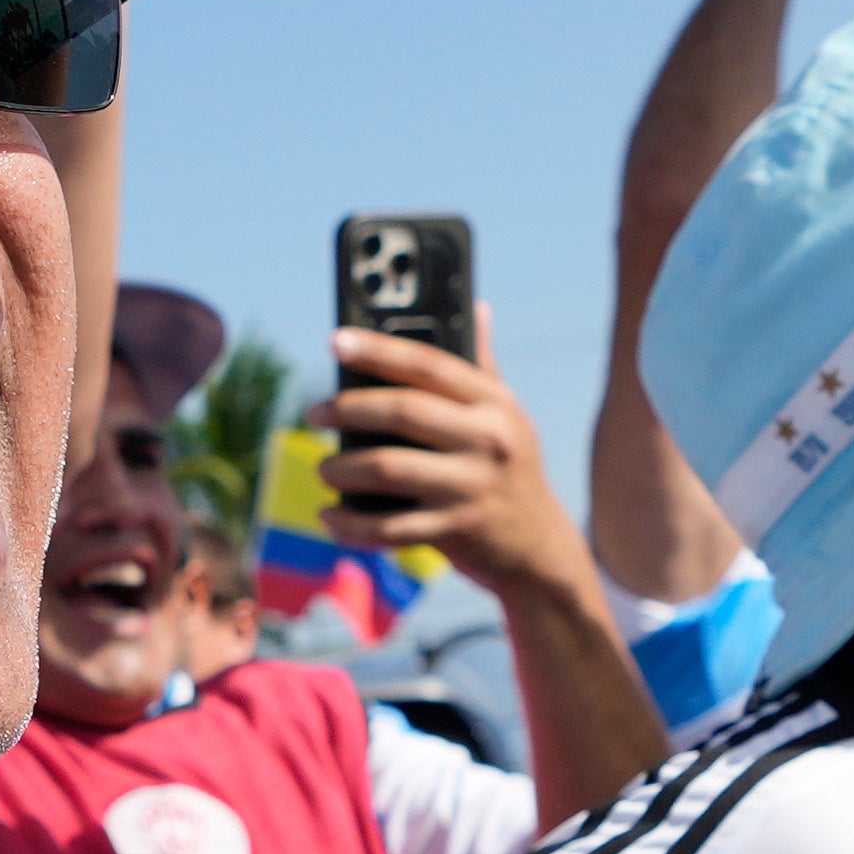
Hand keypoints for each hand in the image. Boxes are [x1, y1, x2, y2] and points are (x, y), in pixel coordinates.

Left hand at [308, 326, 585, 606]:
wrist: (538, 546)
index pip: (428, 364)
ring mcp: (472, 488)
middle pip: (404, 412)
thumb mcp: (506, 414)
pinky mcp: (456, 531)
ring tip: (324, 468)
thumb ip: (484, 365)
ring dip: (343, 469)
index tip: (335, 342)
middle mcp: (487, 440)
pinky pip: (389, 527)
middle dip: (349, 409)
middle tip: (315, 412)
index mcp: (493, 403)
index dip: (378, 349)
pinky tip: (330, 516)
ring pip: (388, 470)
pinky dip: (351, 524)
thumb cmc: (508, 467)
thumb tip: (476, 307)